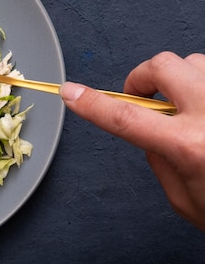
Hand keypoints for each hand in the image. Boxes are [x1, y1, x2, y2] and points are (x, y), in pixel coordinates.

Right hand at [60, 51, 204, 231]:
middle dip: (142, 77)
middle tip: (143, 98)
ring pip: (196, 62)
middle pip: (164, 67)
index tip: (71, 92)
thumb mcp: (186, 201)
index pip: (125, 118)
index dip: (92, 103)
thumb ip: (160, 161)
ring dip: (181, 79)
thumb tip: (149, 130)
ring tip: (186, 106)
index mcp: (191, 147)